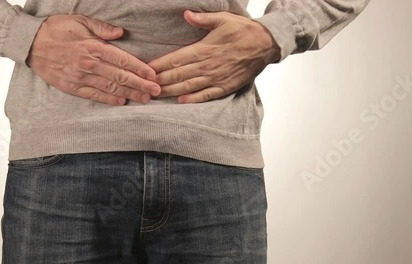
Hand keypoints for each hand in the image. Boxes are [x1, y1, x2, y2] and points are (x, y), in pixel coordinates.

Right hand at [27, 15, 160, 104]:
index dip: (140, 69)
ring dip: (130, 94)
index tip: (153, 75)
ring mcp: (80, 77)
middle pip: (121, 76)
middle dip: (141, 84)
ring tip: (145, 98)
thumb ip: (102, 28)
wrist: (30, 43)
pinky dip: (109, 99)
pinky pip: (94, 95)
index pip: (123, 60)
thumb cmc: (56, 29)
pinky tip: (122, 102)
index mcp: (93, 47)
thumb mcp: (80, 21)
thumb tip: (121, 33)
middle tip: (156, 91)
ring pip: (110, 88)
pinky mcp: (71, 87)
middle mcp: (89, 64)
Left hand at [148, 11, 280, 103]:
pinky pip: (207, 95)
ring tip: (156, 95)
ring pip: (189, 87)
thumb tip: (186, 14)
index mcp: (204, 48)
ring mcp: (216, 77)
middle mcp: (208, 65)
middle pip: (178, 75)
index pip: (176, 59)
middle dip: (160, 81)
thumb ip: (202, 19)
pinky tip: (181, 101)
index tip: (146, 70)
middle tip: (144, 86)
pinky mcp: (225, 86)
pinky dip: (194, 99)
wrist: (267, 44)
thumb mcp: (223, 19)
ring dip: (171, 91)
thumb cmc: (243, 30)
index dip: (159, 65)